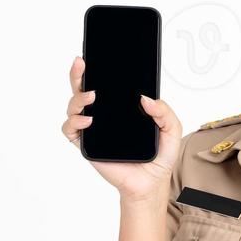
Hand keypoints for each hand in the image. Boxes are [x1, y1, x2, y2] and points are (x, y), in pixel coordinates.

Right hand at [61, 56, 182, 201]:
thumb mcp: (171, 130)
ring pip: (73, 107)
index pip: (104, 84)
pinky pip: (70, 130)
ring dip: (77, 99)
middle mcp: (103, 115)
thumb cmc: (159, 157)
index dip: (95, 69)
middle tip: (82, 65)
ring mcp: (92, 130)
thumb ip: (164, 111)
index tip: (92, 56)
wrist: (151, 184)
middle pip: (81, 90)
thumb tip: (144, 98)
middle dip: (77, 74)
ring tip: (92, 98)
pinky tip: (88, 121)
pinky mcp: (86, 146)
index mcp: (120, 108)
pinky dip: (74, 123)